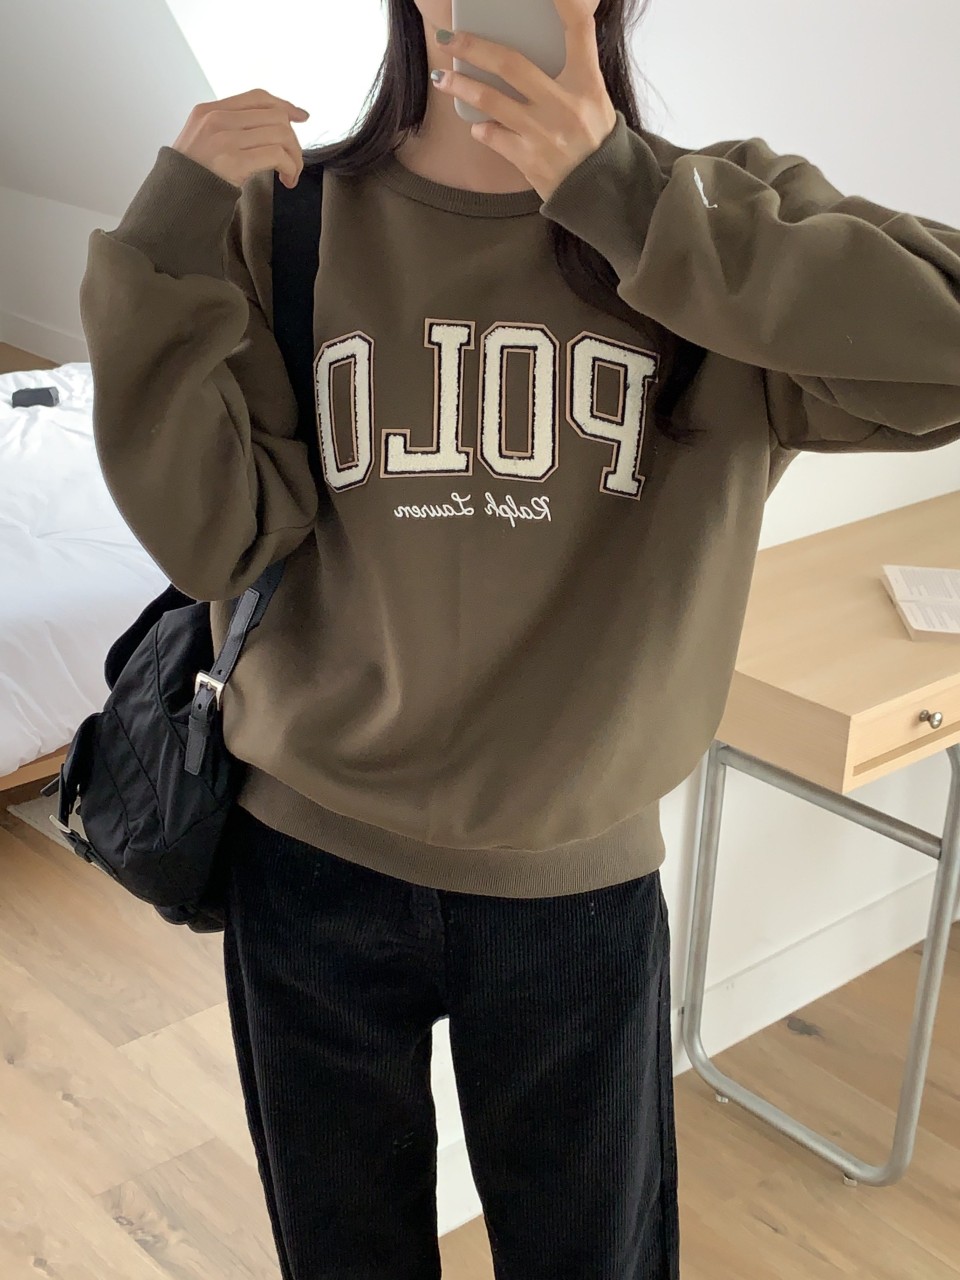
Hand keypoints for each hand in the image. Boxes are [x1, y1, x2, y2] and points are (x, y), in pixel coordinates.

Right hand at [172, 88, 310, 189]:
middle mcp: (216, 119)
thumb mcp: (203, 140)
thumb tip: (270, 127)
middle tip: (293, 162)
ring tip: (291, 175)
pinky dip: (291, 167)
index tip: (301, 117)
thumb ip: (230, 128)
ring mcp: (224, 139)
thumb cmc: (191, 177)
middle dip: (293, 140)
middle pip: (275, 115)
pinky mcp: (233, 161)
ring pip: (281, 134)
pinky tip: (287, 180)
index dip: (285, 105)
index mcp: (209, 110)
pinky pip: (277, 155)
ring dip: (295, 157)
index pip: (257, 97)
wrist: (174, 200)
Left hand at [429, 0, 617, 201]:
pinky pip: (493, 136)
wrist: (601, 192)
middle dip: (474, 46)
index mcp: (588, 83)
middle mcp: (566, 105)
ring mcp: (545, 134)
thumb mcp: (595, 99)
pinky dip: (482, 129)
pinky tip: (478, 125)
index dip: (564, 1)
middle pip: (511, 63)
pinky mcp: (530, 160)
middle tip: (449, 36)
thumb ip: (572, 70)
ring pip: (491, 101)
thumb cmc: (595, 141)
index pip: (578, 28)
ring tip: (441, 78)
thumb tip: (529, 46)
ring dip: (461, 86)